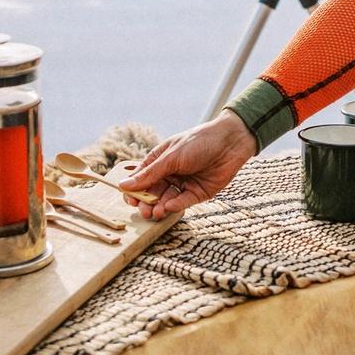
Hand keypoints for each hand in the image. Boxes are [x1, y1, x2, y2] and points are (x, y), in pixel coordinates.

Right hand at [118, 109, 256, 219]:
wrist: (230, 142)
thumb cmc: (198, 142)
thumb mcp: (171, 157)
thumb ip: (150, 174)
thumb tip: (124, 185)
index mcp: (159, 160)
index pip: (141, 178)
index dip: (134, 190)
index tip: (130, 200)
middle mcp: (170, 173)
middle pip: (152, 192)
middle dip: (147, 203)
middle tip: (144, 212)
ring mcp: (183, 184)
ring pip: (166, 200)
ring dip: (160, 206)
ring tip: (157, 212)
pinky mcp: (198, 193)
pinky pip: (183, 202)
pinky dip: (176, 205)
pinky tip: (170, 207)